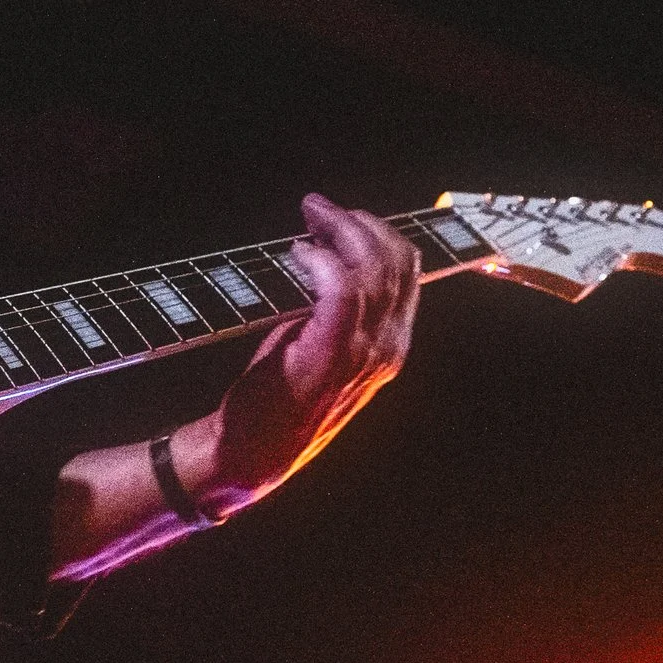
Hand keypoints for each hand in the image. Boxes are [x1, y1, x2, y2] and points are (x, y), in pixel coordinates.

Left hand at [178, 193, 419, 511]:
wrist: (254, 454)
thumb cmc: (278, 399)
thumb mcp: (317, 347)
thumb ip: (332, 310)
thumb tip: (320, 256)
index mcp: (391, 344)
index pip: (407, 271)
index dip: (376, 232)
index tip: (337, 214)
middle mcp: (389, 347)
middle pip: (399, 261)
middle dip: (361, 221)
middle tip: (318, 208)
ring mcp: (365, 353)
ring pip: (375, 269)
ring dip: (339, 230)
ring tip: (309, 217)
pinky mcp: (332, 354)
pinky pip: (342, 290)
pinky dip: (322, 261)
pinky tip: (298, 252)